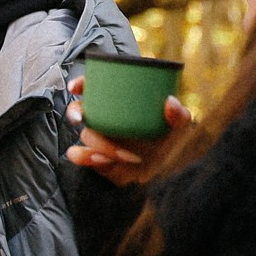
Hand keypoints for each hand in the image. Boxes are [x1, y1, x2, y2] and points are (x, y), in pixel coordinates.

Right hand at [63, 77, 190, 185]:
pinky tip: (102, 161)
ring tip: (126, 155)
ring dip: (101, 144)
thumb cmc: (166, 142)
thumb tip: (170, 102)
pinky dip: (84, 157)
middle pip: (79, 110)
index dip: (81, 83)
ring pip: (85, 135)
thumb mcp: (178, 127)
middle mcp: (103, 118)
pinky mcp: (92, 157)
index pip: (94, 87)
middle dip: (76, 112)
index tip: (77, 87)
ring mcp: (97, 138)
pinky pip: (77, 154)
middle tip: (83, 117)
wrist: (162, 172)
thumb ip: (179, 115)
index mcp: (118, 104)